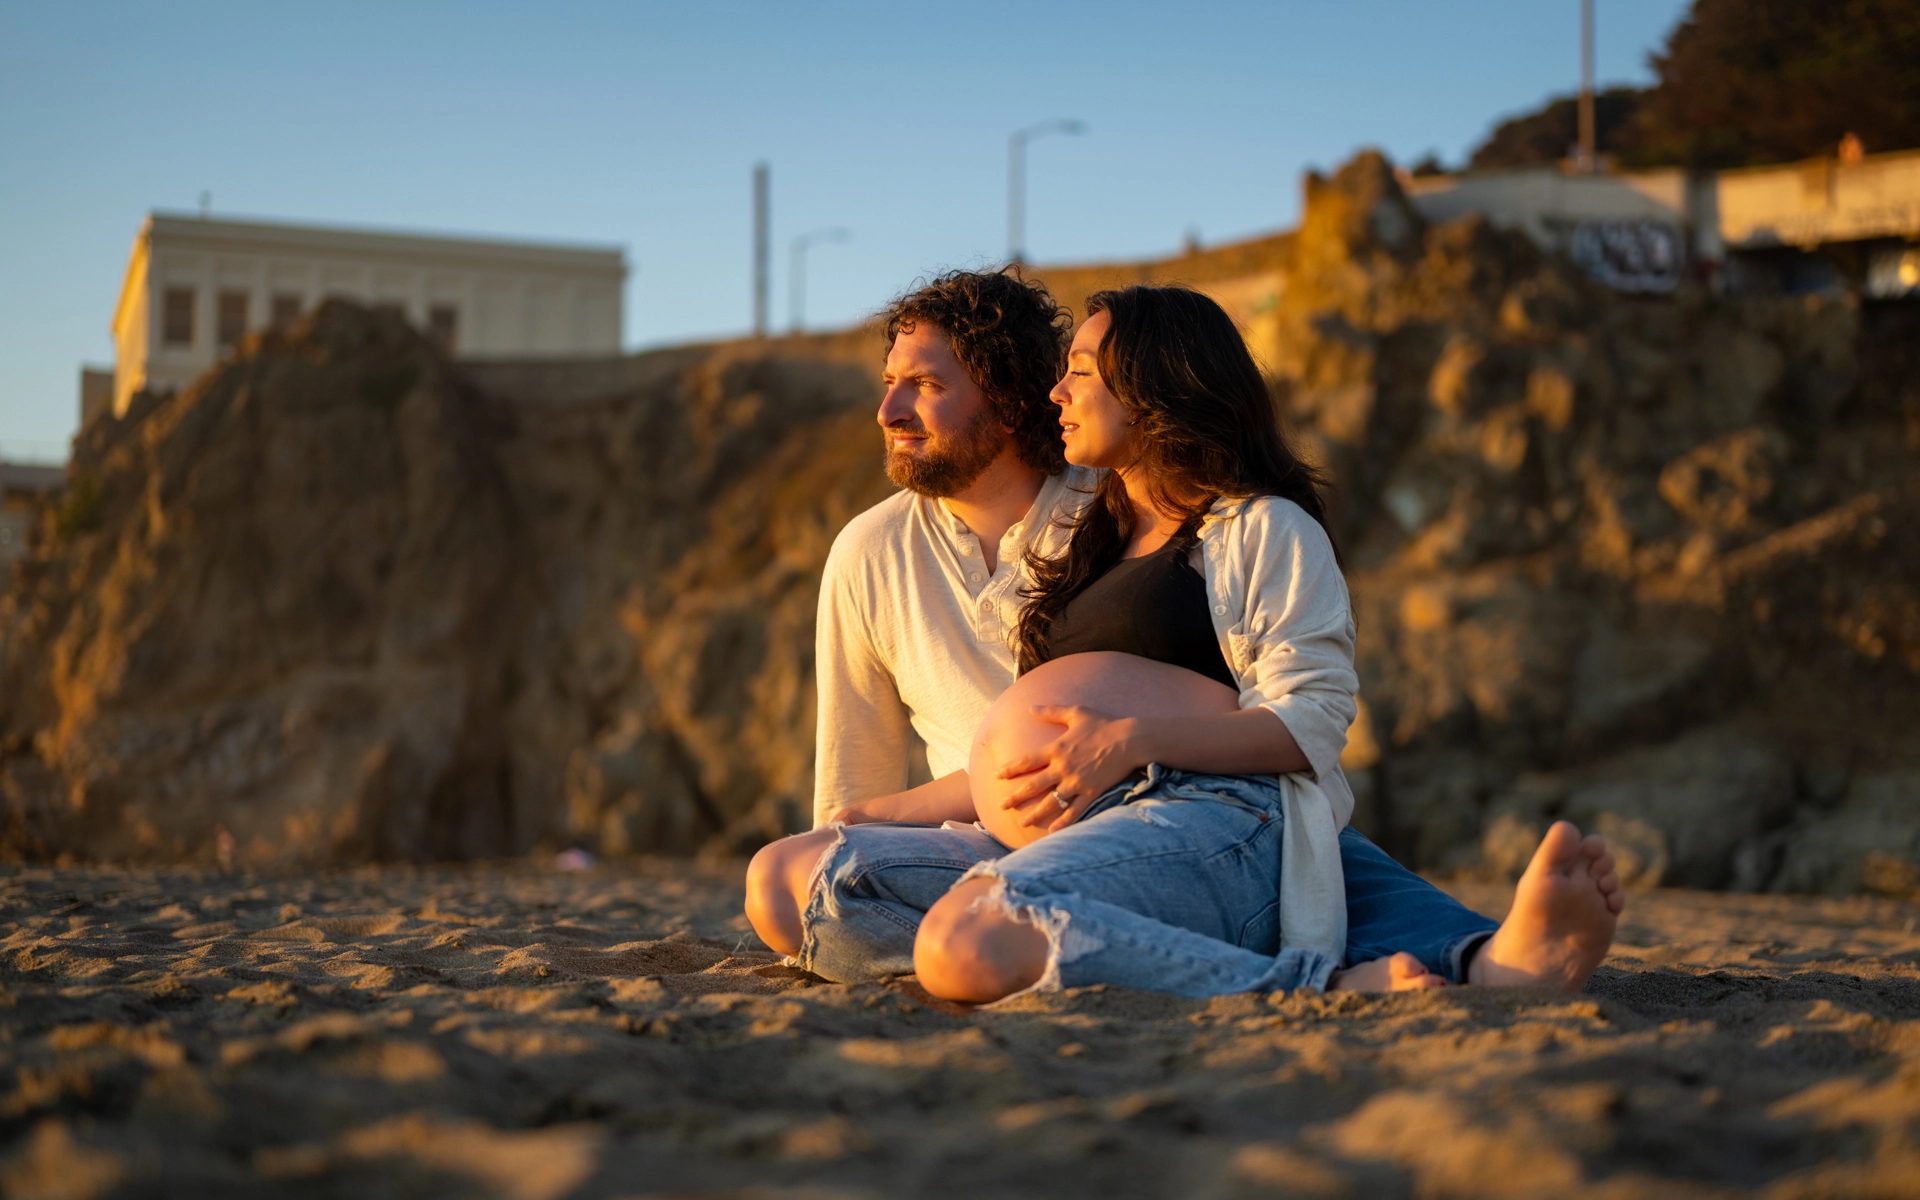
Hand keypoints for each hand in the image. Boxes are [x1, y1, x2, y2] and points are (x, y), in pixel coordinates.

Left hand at [995, 706, 1143, 833]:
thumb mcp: (1076, 713)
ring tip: (1023, 822)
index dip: (1010, 769)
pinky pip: (1074, 811)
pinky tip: (1052, 830)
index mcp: (1056, 749)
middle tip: (1002, 805)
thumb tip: (1030, 708)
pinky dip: (1063, 822)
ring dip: (1035, 814)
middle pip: (1033, 785)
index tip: (997, 776)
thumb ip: (1052, 712)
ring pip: (1050, 802)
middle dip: (1015, 797)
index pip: (1027, 762)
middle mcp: (1062, 768)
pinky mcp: (1091, 792)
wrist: (1130, 740)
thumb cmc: (1103, 724)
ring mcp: (1077, 782)